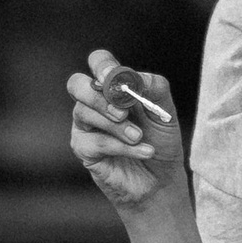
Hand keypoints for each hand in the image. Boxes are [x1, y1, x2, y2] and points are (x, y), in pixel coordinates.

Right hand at [67, 50, 184, 211]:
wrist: (161, 179)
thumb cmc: (161, 142)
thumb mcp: (165, 111)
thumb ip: (154, 88)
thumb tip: (134, 77)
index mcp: (113, 87)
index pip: (98, 62)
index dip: (102, 65)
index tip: (114, 78)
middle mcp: (94, 103)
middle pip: (76, 84)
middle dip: (98, 96)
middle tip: (123, 111)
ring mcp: (85, 126)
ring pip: (83, 113)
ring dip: (116, 126)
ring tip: (139, 137)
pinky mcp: (84, 150)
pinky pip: (94, 142)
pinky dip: (121, 146)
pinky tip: (143, 151)